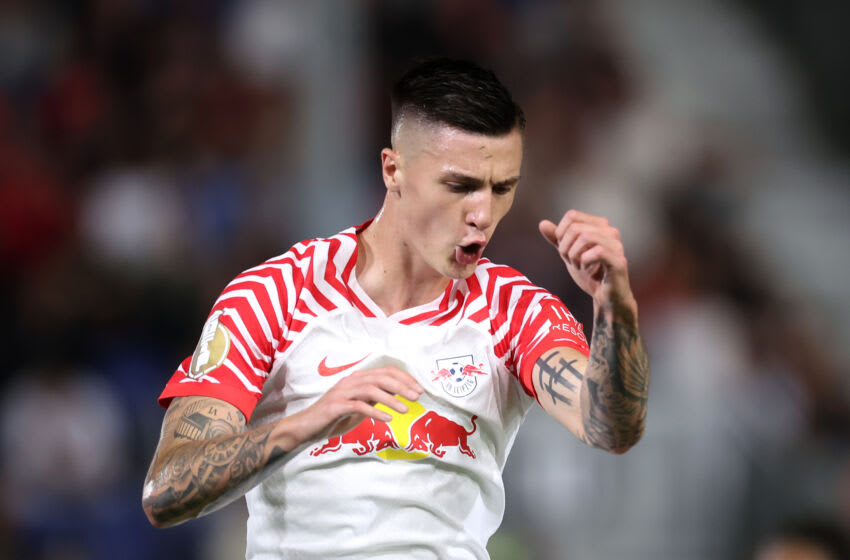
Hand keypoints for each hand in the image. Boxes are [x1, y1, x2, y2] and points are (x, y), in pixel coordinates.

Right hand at [286, 366, 423, 444]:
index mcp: (358, 378)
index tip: (419, 389)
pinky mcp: (335, 406)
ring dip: (391, 398)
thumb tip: (396, 394)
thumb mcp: (359, 406)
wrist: (306, 427)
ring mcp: (342, 392)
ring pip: (371, 389)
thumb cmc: (333, 417)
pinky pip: (358, 406)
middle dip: (402, 386)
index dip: (404, 378)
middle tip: (417, 397)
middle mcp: (350, 381)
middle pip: (380, 377)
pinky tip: (387, 419)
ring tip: (405, 409)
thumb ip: (374, 398)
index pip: (385, 371)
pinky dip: (374, 411)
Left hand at [539, 209, 633, 308]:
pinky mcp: (619, 260)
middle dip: (565, 247)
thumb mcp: (568, 254)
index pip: (572, 216)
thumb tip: (542, 223)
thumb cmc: (590, 274)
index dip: (561, 233)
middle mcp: (610, 231)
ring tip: (578, 266)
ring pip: (585, 237)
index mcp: (600, 225)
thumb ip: (557, 239)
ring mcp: (616, 245)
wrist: (604, 297)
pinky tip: (587, 270)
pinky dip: (584, 262)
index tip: (565, 250)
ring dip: (574, 255)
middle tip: (570, 261)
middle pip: (575, 227)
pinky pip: (596, 252)